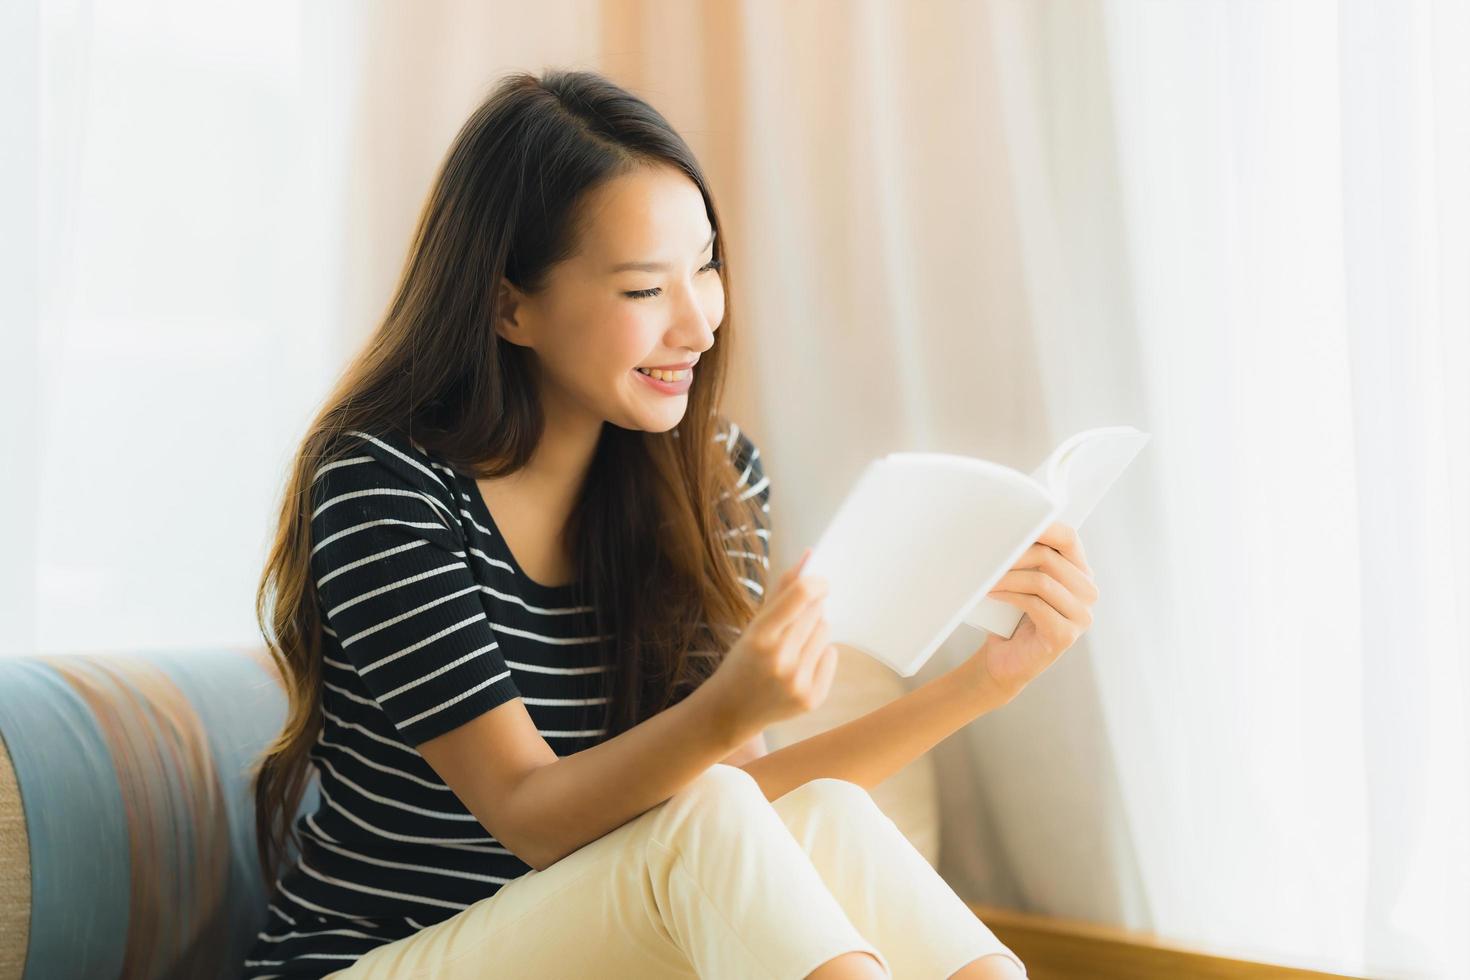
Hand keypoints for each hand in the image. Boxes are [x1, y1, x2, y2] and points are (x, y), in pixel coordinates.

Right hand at [703, 547, 839, 739]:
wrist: (730, 711)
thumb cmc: (743, 659)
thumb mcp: (753, 624)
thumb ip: (780, 591)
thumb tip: (807, 557)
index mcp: (759, 637)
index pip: (801, 595)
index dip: (816, 581)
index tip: (820, 579)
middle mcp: (779, 661)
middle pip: (816, 611)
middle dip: (810, 608)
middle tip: (795, 619)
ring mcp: (797, 683)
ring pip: (825, 631)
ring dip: (814, 630)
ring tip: (792, 646)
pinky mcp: (810, 699)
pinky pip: (832, 654)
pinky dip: (820, 654)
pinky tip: (799, 666)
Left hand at [967, 521, 1098, 700]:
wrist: (1005, 661)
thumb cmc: (1012, 616)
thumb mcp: (1022, 581)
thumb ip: (1027, 558)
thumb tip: (1005, 529)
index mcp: (1081, 573)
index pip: (1069, 538)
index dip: (1042, 527)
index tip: (1012, 524)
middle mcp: (1088, 593)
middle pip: (1050, 558)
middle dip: (1014, 555)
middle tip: (988, 556)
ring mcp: (1081, 616)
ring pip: (1041, 581)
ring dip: (1007, 577)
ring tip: (986, 579)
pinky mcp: (1065, 635)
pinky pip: (1035, 604)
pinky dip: (1010, 596)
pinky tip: (993, 595)